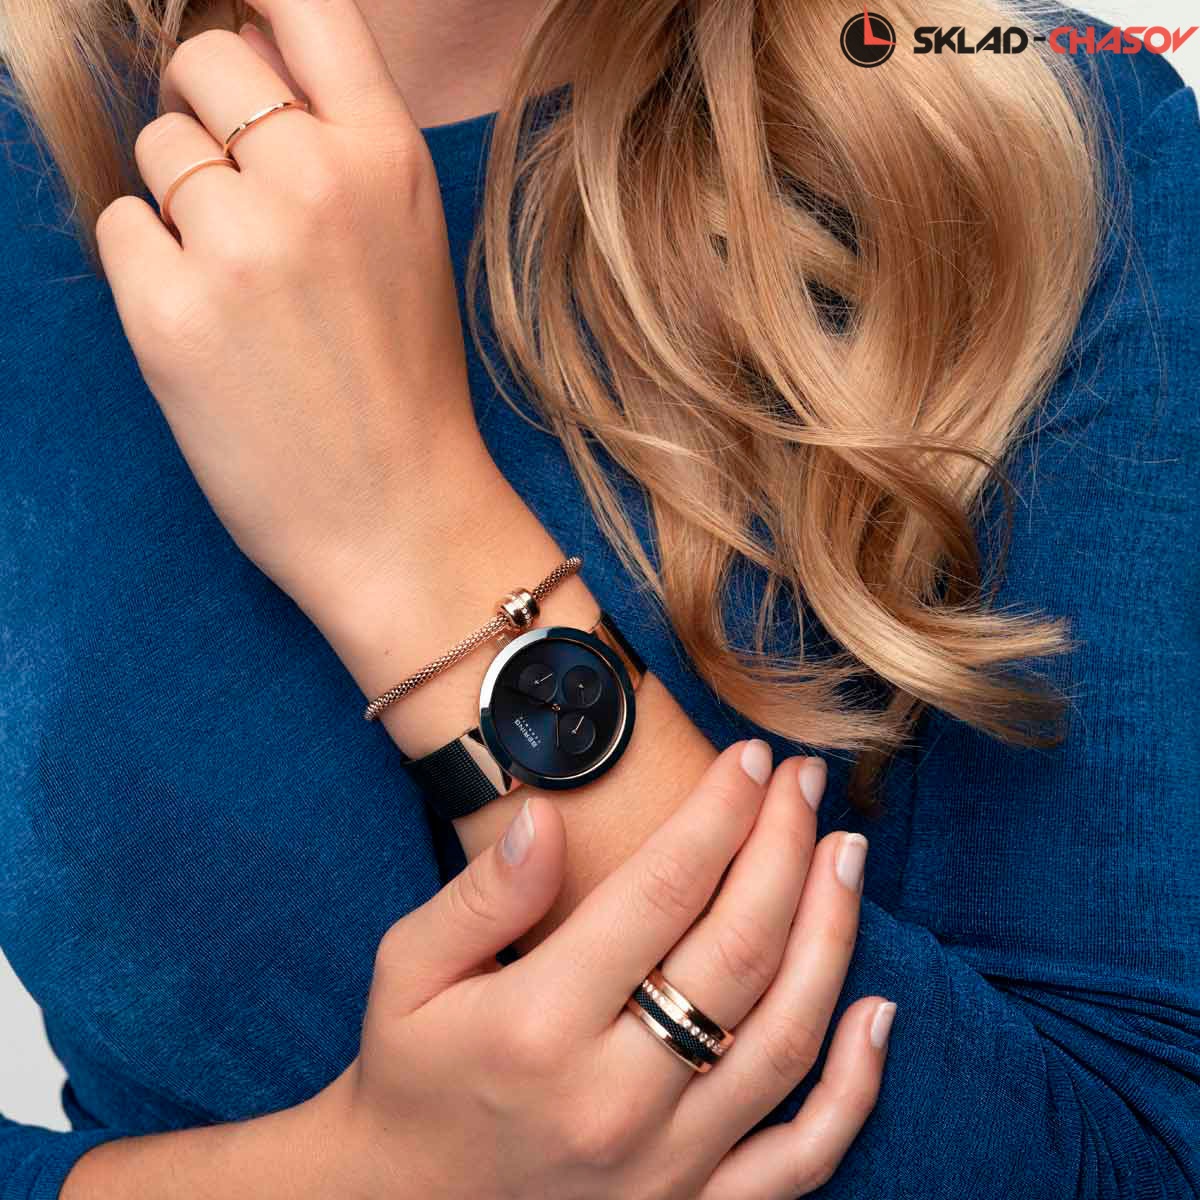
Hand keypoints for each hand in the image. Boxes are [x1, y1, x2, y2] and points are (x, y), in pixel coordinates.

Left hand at [94, 0, 496, 615]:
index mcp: (386, 157)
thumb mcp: (410, 240)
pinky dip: (148, 268)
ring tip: (239, 287)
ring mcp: (237, 244)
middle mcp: (312, 179)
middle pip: (205, 62)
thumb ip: (341, 137)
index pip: (301, 2)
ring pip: (157, 148)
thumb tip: (245, 39)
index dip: (255, 7)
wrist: (398, 514)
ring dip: (180, 203)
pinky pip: (120, 228)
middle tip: (242, 201)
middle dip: (210, 115)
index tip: (242, 36)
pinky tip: (206, 326)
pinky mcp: (169, 311)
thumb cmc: (406, 384)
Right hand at [313, 742, 891, 1198]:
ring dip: (831, 934)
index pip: (663, 891)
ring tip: (845, 854)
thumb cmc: (411, 1069)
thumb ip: (481, 894)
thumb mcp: (409, 969)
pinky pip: (801, 1157)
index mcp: (540, 1024)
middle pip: (739, 949)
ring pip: (785, 1037)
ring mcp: (664, 1165)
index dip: (719, 812)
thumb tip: (547, 818)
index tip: (749, 758)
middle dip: (784, 847)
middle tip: (804, 782)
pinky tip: (879, 1013)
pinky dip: (855, 1087)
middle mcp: (615, 1096)